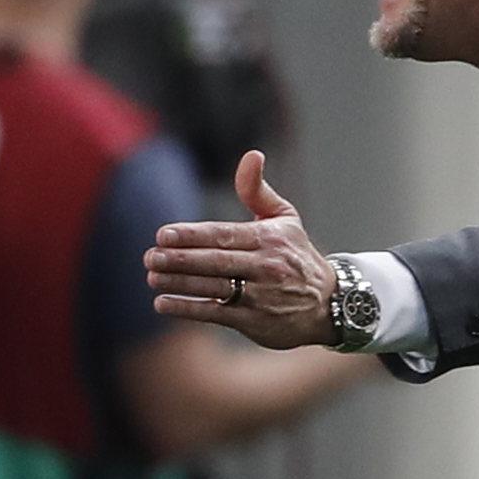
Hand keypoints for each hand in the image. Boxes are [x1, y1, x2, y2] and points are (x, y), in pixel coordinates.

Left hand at [143, 150, 341, 349]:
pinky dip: (188, 309)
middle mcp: (266, 267)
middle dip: (180, 259)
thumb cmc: (297, 256)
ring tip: (152, 277)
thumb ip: (258, 190)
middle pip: (216, 262)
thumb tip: (251, 155)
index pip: (224, 235)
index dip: (192, 235)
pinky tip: (163, 303)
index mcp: (269, 239)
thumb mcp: (285, 219)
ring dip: (179, 283)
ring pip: (213, 288)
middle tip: (150, 257)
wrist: (328, 305)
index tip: (163, 235)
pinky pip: (216, 314)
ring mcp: (261, 297)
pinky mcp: (256, 323)